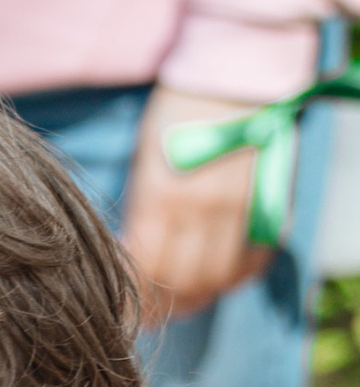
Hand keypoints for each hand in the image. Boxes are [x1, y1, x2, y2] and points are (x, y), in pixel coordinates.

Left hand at [122, 87, 273, 322]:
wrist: (232, 74)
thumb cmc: (176, 111)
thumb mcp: (144, 158)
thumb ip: (142, 208)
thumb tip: (132, 252)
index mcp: (163, 196)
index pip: (145, 270)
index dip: (132, 295)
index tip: (121, 303)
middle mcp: (202, 209)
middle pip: (181, 283)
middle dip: (161, 306)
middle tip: (148, 312)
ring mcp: (239, 209)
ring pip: (217, 279)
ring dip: (196, 298)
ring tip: (180, 302)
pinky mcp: (266, 205)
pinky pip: (252, 261)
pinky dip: (234, 278)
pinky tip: (217, 278)